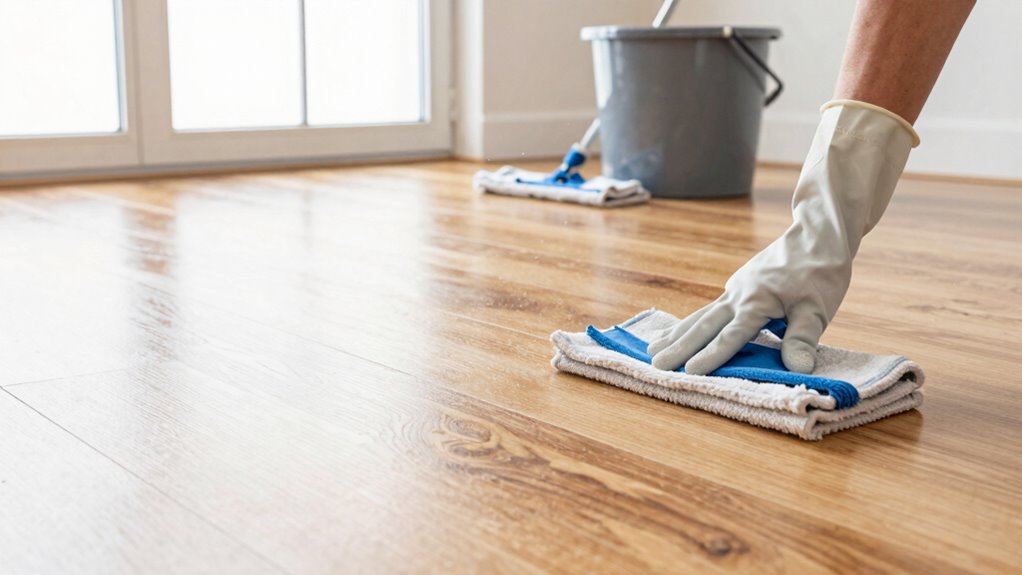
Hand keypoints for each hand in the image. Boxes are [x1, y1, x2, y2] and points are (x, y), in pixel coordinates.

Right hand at [648, 100, 918, 373]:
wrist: (816, 234)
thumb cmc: (820, 271)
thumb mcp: (818, 308)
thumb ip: (803, 339)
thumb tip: (798, 368)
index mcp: (757, 301)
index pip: (731, 335)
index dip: (712, 355)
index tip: (690, 372)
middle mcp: (738, 295)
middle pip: (704, 326)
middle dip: (679, 347)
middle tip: (656, 364)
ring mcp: (734, 290)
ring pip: (700, 316)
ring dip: (677, 334)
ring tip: (652, 349)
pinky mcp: (737, 288)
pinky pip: (708, 310)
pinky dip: (689, 323)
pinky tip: (677, 332)